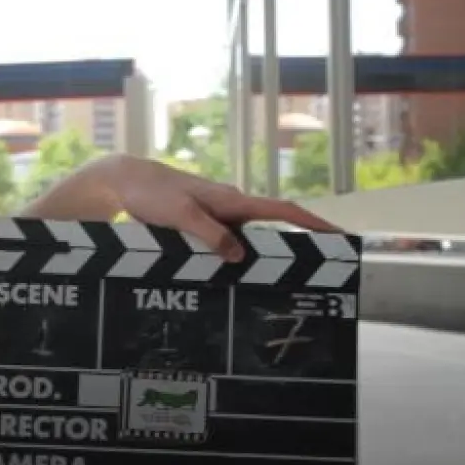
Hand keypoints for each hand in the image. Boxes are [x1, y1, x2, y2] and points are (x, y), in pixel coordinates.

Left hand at [101, 155, 340, 262]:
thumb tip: (241, 255)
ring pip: (246, 238)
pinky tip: (235, 277)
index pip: (281, 210)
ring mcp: (217, 214)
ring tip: (280, 283)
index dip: (312, 222)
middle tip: (318, 269)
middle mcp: (230, 206)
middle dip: (294, 245)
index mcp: (231, 200)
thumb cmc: (152, 194)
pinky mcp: (203, 223)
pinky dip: (235, 257)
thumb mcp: (181, 216)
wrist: (125, 182)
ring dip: (261, 256)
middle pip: (270, 227)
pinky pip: (227, 242)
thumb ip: (211, 235)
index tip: (339, 234)